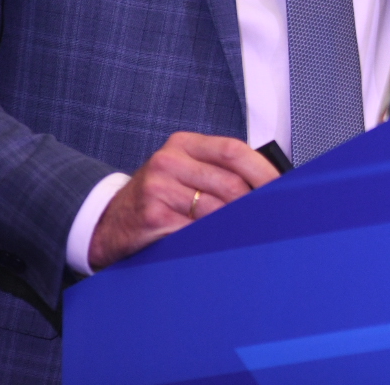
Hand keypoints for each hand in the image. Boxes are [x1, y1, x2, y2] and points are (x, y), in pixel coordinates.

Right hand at [88, 132, 278, 270]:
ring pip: (216, 210)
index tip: (283, 187)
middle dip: (254, 205)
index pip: (234, 150)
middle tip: (270, 218)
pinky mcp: (153, 216)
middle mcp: (170, 161)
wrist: (106, 222)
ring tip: (247, 233)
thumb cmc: (155, 198)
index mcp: (183, 144)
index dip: (263, 171)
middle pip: (230, 183)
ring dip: (235, 226)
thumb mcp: (183, 172)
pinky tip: (217, 244)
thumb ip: (217, 172)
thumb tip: (267, 187)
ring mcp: (159, 187)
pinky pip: (195, 231)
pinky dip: (211, 240)